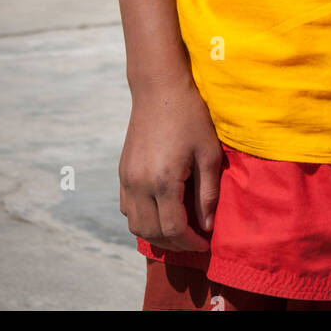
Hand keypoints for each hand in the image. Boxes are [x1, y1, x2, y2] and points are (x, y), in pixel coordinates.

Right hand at [119, 76, 222, 252]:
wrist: (159, 87)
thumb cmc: (190, 115)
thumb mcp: (208, 152)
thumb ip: (208, 192)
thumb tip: (206, 226)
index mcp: (163, 180)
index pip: (173, 229)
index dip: (191, 242)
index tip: (206, 243)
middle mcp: (139, 183)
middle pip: (152, 232)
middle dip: (175, 243)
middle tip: (194, 239)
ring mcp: (127, 178)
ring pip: (135, 225)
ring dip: (156, 233)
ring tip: (178, 228)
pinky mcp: (122, 171)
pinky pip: (126, 208)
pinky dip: (142, 218)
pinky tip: (160, 211)